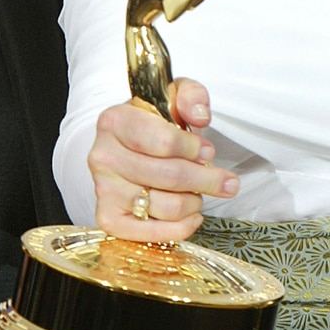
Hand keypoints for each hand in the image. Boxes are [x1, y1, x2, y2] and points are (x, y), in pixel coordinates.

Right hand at [88, 79, 237, 242]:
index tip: (208, 151)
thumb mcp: (173, 96)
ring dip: (194, 202)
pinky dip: (181, 228)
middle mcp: (102, 156)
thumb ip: (191, 95)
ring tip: (198, 193)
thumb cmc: (153, 122)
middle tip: (227, 182)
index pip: (164, 142)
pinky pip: (152, 233)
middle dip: (206, 180)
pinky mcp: (108, 218)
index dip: (194, 149)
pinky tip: (191, 214)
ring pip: (166, 206)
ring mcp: (103, 189)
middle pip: (169, 177)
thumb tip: (200, 117)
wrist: (128, 146)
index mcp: (114, 121)